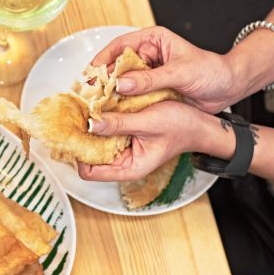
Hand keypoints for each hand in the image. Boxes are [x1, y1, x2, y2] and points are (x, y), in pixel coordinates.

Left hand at [77, 101, 233, 180]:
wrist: (200, 123)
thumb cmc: (182, 127)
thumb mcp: (149, 123)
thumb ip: (119, 125)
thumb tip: (90, 124)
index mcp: (128, 168)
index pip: (88, 171)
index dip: (77, 153)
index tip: (73, 132)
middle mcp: (122, 162)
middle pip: (88, 155)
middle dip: (81, 136)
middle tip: (75, 114)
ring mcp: (122, 149)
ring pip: (95, 140)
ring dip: (90, 124)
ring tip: (85, 105)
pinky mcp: (124, 135)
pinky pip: (105, 129)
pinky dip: (101, 118)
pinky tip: (98, 104)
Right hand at [92, 26, 236, 112]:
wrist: (229, 89)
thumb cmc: (211, 72)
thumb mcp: (180, 73)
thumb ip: (150, 79)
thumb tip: (121, 83)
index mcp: (153, 40)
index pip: (120, 45)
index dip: (103, 58)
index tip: (92, 71)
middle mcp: (147, 55)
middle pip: (116, 64)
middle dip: (103, 78)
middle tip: (91, 91)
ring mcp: (148, 74)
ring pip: (121, 81)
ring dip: (110, 92)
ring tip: (97, 103)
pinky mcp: (150, 90)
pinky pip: (131, 96)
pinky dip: (122, 103)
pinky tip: (113, 111)